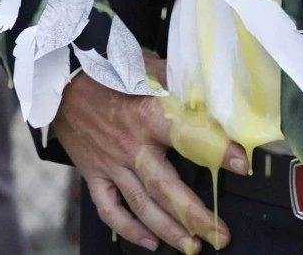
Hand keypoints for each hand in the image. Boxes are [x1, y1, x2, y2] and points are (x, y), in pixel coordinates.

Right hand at [54, 65, 245, 253]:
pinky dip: (128, 229)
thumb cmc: (108, 69)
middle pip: (166, 189)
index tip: (241, 164)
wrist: (61, 78)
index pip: (187, 135)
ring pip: (142, 206)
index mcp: (147, 115)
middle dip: (195, 216)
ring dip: (169, 230)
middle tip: (221, 235)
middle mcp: (131, 145)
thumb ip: (178, 81)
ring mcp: (111, 164)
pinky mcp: (93, 173)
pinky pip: (109, 209)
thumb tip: (214, 90)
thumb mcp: (146, 66)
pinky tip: (149, 241)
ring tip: (193, 247)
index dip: (215, 149)